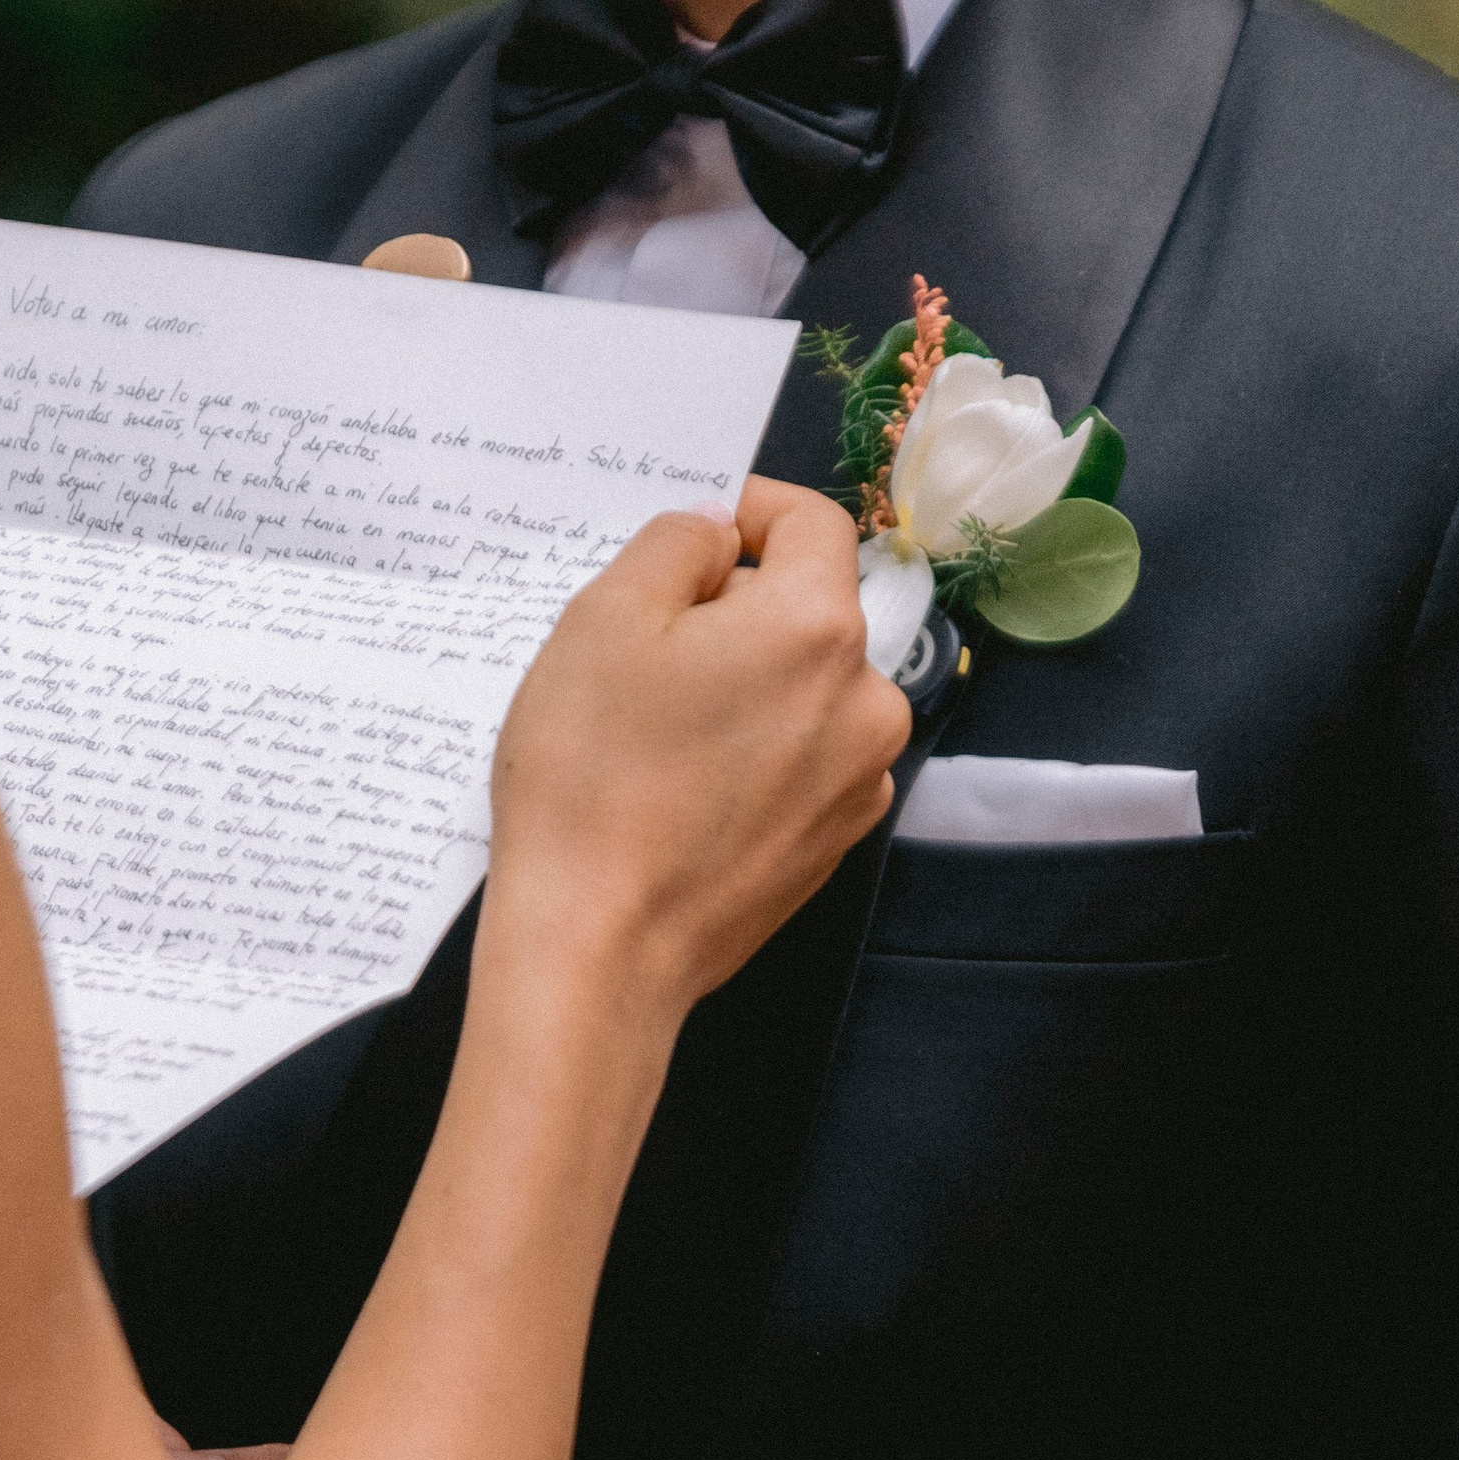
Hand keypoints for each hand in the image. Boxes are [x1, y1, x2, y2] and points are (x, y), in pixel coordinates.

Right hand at [484, 478, 905, 1020]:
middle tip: (644, 650)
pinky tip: (683, 788)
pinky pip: (800, 763)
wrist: (601, 949)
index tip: (700, 533)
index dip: (750, 510)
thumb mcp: (602, 619)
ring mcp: (858, 782)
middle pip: (807, 614)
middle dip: (734, 612)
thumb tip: (716, 535)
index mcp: (817, 628)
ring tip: (657, 731)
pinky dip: (753, 754)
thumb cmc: (591, 782)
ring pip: (804, 692)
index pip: (811, 524)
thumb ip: (674, 546)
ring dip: (745, 687)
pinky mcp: (832, 844)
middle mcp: (866, 702)